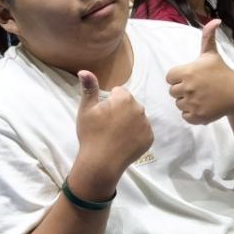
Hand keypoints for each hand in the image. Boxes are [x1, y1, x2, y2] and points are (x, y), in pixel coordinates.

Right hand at [73, 70, 153, 185]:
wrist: (101, 163)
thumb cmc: (91, 134)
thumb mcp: (86, 110)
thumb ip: (89, 88)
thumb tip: (84, 70)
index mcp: (124, 99)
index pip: (119, 92)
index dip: (109, 101)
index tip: (103, 113)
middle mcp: (139, 108)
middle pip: (130, 104)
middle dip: (121, 110)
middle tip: (108, 125)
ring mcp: (146, 124)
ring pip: (137, 117)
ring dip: (129, 121)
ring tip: (115, 134)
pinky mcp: (149, 138)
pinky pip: (143, 131)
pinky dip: (136, 134)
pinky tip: (124, 141)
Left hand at [165, 20, 233, 123]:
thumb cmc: (222, 72)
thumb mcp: (211, 54)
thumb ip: (208, 36)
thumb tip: (215, 20)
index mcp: (187, 71)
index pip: (170, 78)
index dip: (179, 78)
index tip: (192, 77)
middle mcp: (187, 87)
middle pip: (173, 92)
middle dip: (183, 90)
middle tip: (199, 88)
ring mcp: (192, 103)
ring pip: (179, 104)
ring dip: (188, 102)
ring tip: (202, 97)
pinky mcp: (197, 116)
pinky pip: (185, 116)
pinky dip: (192, 114)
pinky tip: (203, 106)